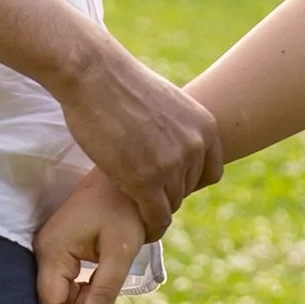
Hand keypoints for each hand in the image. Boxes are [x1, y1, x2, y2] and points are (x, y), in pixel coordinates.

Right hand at [35, 165, 150, 303]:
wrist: (128, 175)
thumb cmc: (125, 209)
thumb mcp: (120, 252)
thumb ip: (105, 291)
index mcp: (54, 250)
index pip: (51, 302)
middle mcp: (45, 249)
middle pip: (52, 298)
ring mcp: (51, 247)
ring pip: (59, 290)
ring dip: (81, 302)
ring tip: (108, 295)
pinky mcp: (61, 246)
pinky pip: (65, 278)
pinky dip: (83, 288)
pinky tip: (103, 284)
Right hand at [52, 30, 221, 237]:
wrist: (93, 74)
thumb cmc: (119, 85)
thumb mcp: (167, 103)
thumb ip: (179, 129)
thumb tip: (178, 148)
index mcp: (205, 126)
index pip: (211, 172)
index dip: (189, 182)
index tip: (168, 184)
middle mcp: (195, 146)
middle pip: (188, 189)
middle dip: (167, 193)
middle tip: (145, 196)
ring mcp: (172, 164)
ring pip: (172, 204)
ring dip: (155, 209)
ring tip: (136, 208)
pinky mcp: (145, 180)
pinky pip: (157, 217)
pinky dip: (151, 227)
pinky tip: (141, 229)